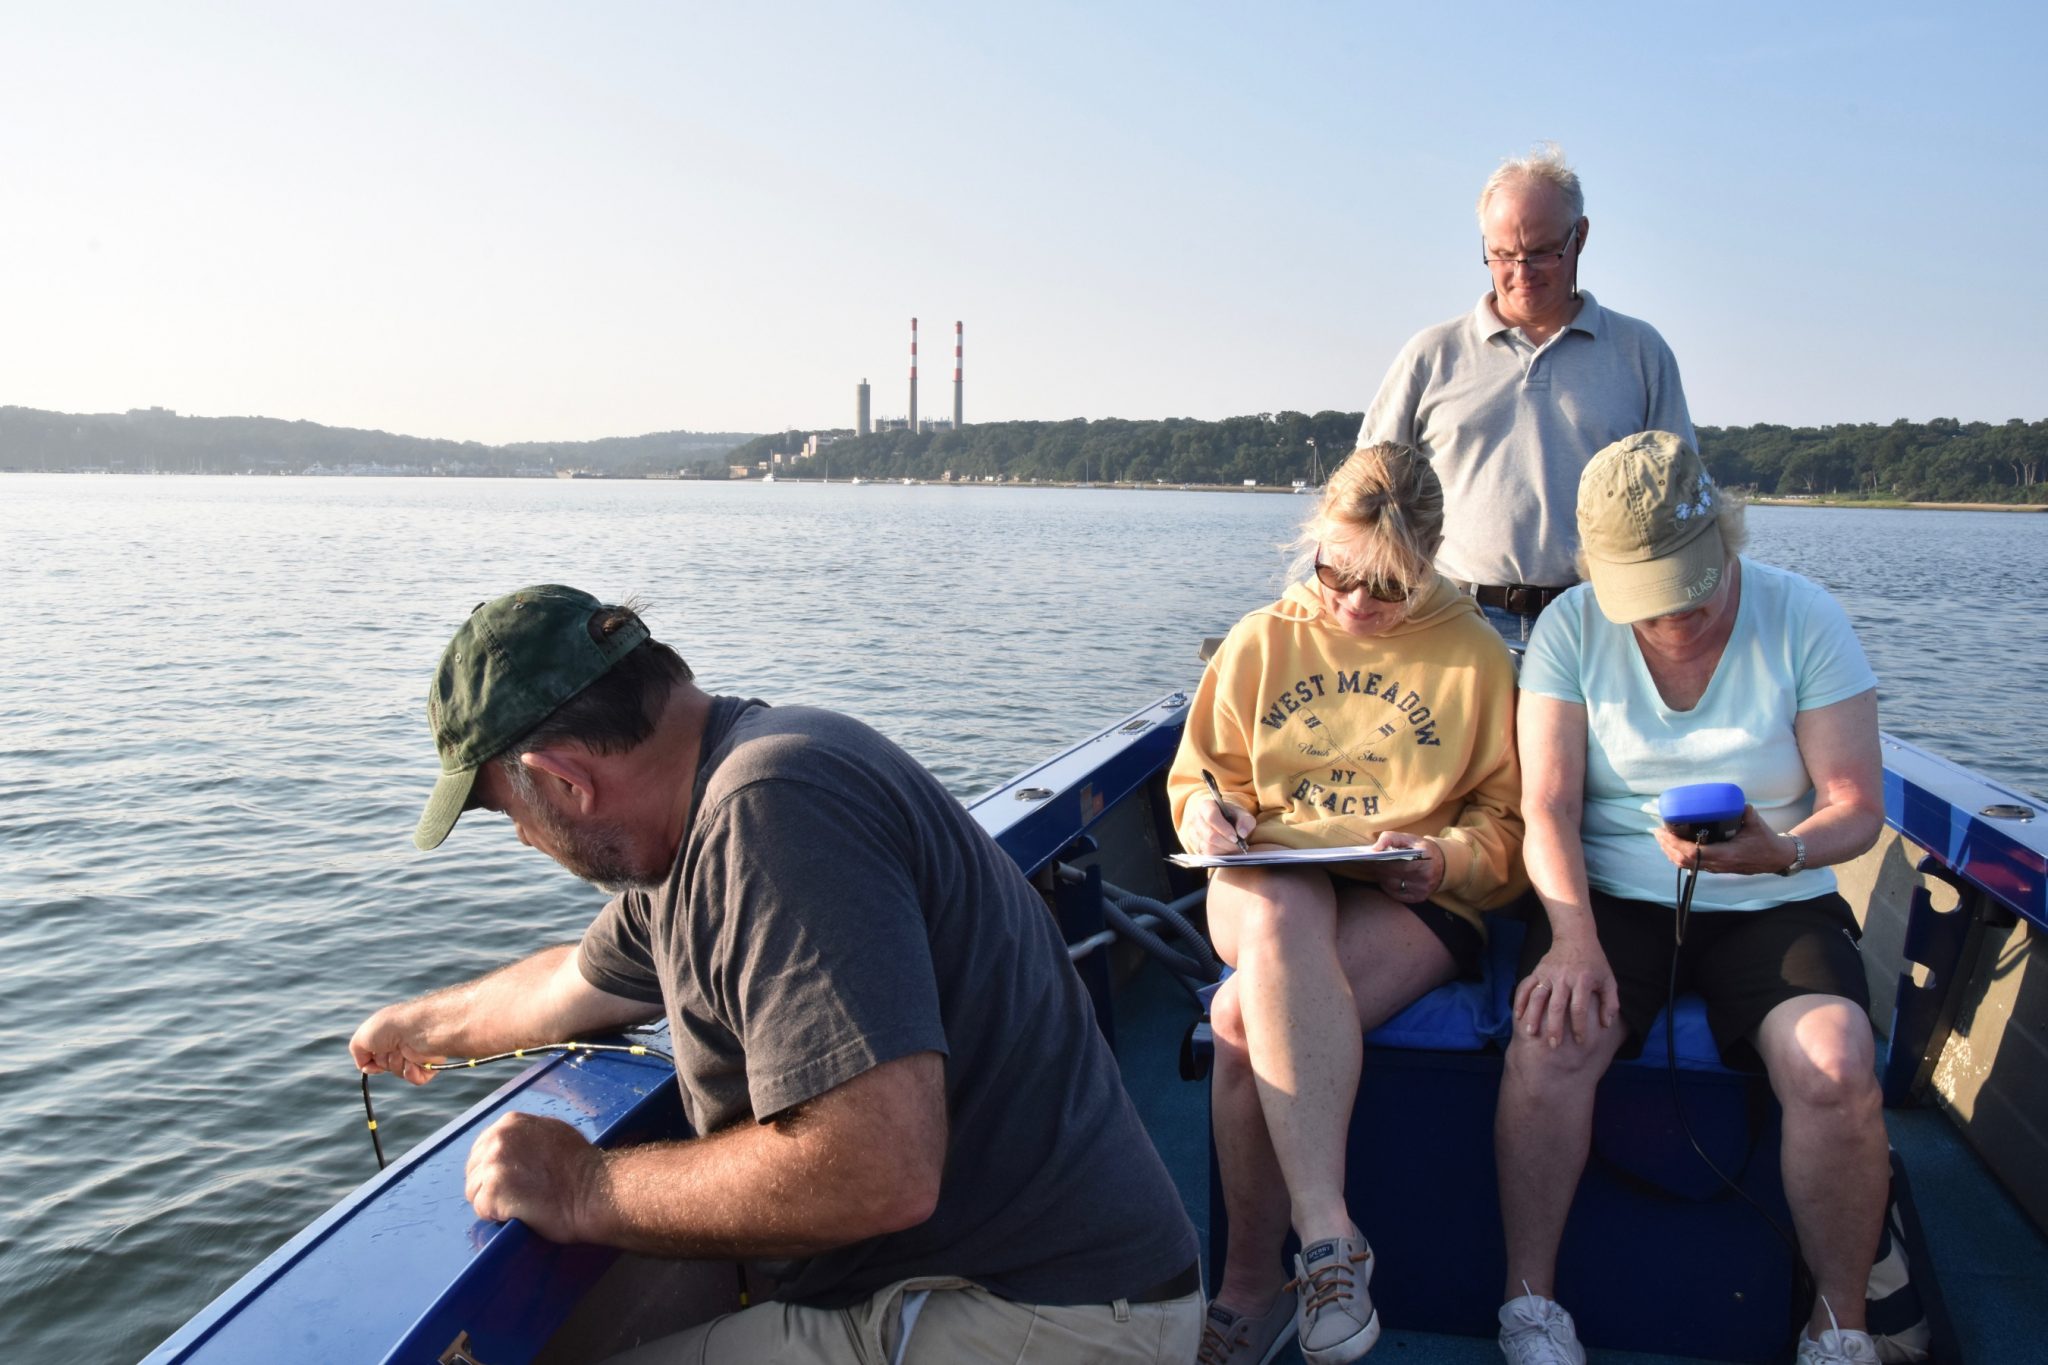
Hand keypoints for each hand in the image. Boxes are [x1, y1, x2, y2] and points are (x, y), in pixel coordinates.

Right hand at [349, 1004, 443, 1085]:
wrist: (416, 1028)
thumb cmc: (389, 1028)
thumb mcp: (361, 1037)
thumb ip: (357, 1053)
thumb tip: (365, 1067)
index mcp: (390, 1033)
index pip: (376, 1056)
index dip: (371, 1061)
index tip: (371, 1061)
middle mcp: (403, 1042)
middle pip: (385, 1065)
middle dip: (384, 1061)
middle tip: (390, 1048)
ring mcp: (417, 1053)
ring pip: (399, 1072)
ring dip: (397, 1064)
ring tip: (403, 1050)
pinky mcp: (429, 1064)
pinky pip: (416, 1079)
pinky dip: (411, 1072)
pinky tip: (413, 1060)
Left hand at [464, 1111, 604, 1242]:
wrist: (595, 1192)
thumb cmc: (582, 1168)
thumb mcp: (554, 1133)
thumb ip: (528, 1134)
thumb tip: (516, 1145)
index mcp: (511, 1122)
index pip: (483, 1148)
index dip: (495, 1169)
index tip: (514, 1180)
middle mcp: (499, 1138)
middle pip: (474, 1170)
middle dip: (490, 1185)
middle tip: (519, 1196)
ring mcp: (494, 1163)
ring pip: (474, 1191)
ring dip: (493, 1202)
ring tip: (522, 1204)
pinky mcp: (494, 1190)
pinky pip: (481, 1209)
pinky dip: (497, 1216)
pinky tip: (520, 1212)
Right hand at [1181, 796, 1254, 855]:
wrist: (1224, 822)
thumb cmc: (1233, 817)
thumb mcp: (1243, 815)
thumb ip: (1246, 821)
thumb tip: (1242, 833)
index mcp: (1206, 806)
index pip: (1211, 817)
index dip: (1224, 829)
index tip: (1236, 837)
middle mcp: (1196, 819)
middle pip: (1210, 835)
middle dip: (1227, 843)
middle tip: (1239, 846)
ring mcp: (1193, 833)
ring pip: (1208, 847)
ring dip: (1224, 850)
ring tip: (1234, 847)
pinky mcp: (1195, 845)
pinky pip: (1207, 854)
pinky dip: (1219, 854)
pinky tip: (1226, 850)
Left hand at [1367, 831, 1442, 902]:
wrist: (1442, 864)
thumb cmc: (1421, 849)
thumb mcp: (1409, 838)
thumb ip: (1390, 838)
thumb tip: (1374, 848)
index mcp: (1424, 859)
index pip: (1398, 863)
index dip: (1382, 861)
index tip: (1370, 857)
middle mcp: (1425, 877)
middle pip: (1393, 875)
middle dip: (1379, 869)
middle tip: (1369, 862)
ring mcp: (1422, 890)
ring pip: (1392, 885)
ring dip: (1382, 877)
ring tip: (1378, 869)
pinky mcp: (1418, 898)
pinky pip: (1396, 894)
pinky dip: (1388, 886)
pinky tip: (1387, 878)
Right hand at [1513, 936, 1618, 1047]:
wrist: (1575, 936)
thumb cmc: (1595, 962)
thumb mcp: (1609, 980)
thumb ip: (1610, 1003)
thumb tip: (1606, 1025)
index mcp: (1583, 980)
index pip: (1580, 1008)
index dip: (1580, 1027)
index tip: (1580, 1042)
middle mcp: (1564, 978)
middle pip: (1557, 1006)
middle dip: (1555, 1027)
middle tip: (1554, 1045)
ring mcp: (1548, 974)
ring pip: (1538, 997)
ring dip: (1534, 1016)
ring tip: (1531, 1033)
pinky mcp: (1538, 971)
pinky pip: (1526, 987)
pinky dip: (1520, 1001)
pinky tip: (1518, 1016)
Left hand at [1652, 805, 1799, 876]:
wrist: (1777, 858)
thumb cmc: (1766, 840)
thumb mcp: (1757, 823)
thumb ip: (1745, 811)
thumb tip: (1735, 800)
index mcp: (1726, 854)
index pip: (1693, 853)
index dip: (1674, 843)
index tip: (1664, 831)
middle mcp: (1718, 864)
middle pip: (1683, 860)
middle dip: (1667, 846)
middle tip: (1658, 831)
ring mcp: (1717, 868)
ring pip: (1686, 865)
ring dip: (1671, 852)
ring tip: (1662, 838)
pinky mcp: (1717, 868)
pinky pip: (1693, 866)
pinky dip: (1680, 857)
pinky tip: (1674, 847)